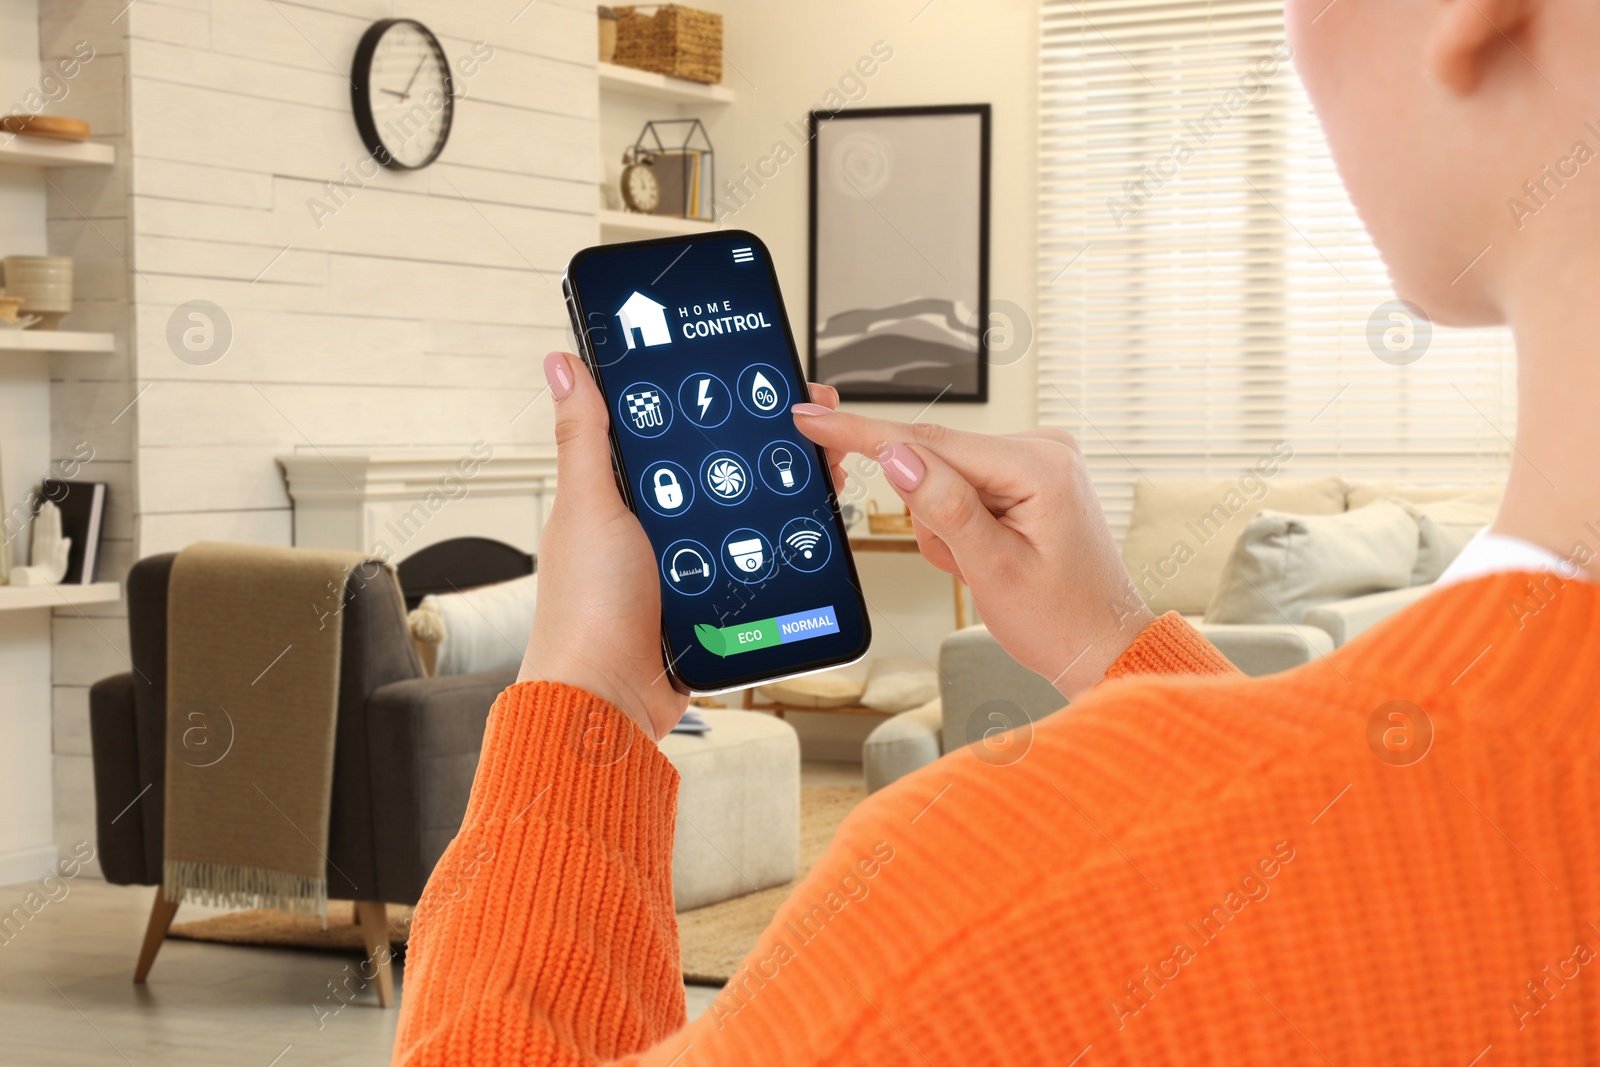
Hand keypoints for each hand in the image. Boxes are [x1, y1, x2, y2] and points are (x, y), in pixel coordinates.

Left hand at [520, 353, 846, 739]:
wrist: (611, 699)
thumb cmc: (585, 610)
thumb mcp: (590, 507)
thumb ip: (585, 436)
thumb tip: (565, 364)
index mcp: (621, 490)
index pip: (677, 424)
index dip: (718, 397)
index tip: (760, 377)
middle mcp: (655, 520)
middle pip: (725, 466)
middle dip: (771, 443)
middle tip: (813, 428)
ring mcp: (687, 560)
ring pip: (748, 512)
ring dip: (787, 493)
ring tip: (824, 471)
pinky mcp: (712, 597)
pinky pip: (756, 561)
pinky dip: (784, 546)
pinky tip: (809, 526)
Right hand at [791, 409, 1153, 699]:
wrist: (1101, 644)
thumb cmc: (1060, 618)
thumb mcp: (992, 570)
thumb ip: (945, 507)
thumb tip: (898, 455)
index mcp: (1040, 465)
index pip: (931, 441)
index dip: (865, 433)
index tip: (815, 418)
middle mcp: (1043, 447)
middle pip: (936, 462)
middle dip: (934, 518)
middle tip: (967, 563)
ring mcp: (1038, 458)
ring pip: (944, 478)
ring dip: (948, 527)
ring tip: (985, 564)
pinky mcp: (1030, 473)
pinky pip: (964, 487)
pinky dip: (963, 524)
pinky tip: (991, 553)